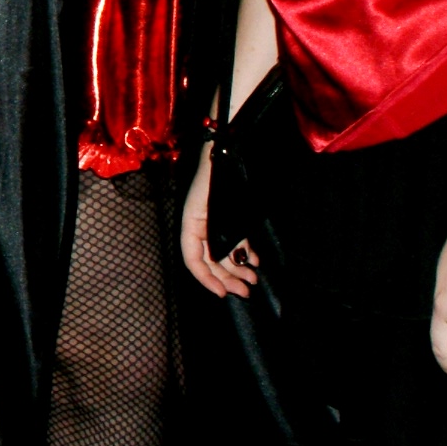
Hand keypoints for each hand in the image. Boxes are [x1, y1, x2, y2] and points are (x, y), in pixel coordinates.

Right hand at [179, 143, 260, 296]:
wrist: (226, 152)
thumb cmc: (221, 178)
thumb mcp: (222, 210)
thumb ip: (228, 236)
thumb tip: (237, 261)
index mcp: (191, 225)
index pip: (193, 260)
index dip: (206, 279)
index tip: (222, 293)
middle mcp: (199, 228)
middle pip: (210, 262)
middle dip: (227, 278)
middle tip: (246, 291)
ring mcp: (213, 224)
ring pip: (223, 254)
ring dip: (237, 268)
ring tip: (253, 280)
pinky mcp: (227, 220)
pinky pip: (234, 242)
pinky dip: (244, 253)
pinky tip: (255, 261)